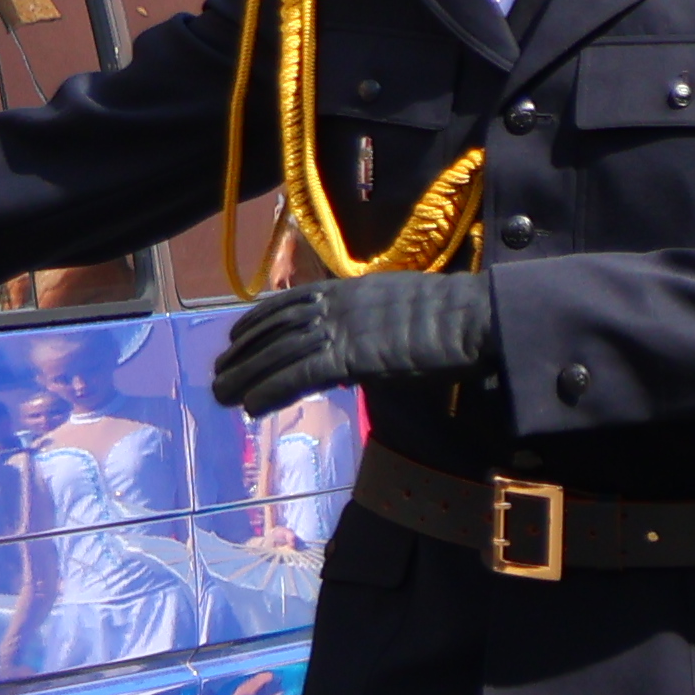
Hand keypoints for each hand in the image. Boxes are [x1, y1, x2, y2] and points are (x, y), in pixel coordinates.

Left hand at [213, 268, 496, 411]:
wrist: (477, 319)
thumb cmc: (456, 317)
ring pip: (281, 353)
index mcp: (352, 289)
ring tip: (221, 395)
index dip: (258, 320)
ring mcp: (345, 328)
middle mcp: (340, 304)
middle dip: (243, 352)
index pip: (291, 301)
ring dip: (246, 375)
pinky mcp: (354, 355)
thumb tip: (363, 344)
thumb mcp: (405, 308)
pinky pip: (301, 375)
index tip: (236, 336)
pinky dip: (272, 389)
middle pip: (277, 328)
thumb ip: (375, 322)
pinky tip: (251, 405)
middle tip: (217, 373)